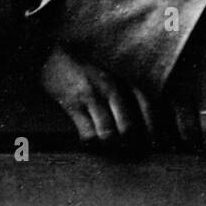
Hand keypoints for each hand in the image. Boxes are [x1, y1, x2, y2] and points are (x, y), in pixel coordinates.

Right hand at [39, 45, 159, 151]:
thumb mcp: (111, 75)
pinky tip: (89, 138)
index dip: (154, 129)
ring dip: (108, 147)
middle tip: (126, 151)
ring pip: (108, 134)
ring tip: (107, 146)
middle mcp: (111, 86)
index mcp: (123, 78)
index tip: (154, 144)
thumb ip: (129, 94)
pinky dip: (90, 142)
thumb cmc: (85, 69)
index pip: (148, 104)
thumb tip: (146, 126)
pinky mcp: (72, 104)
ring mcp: (91, 95)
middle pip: (129, 128)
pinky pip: (87, 134)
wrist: (50, 54)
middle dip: (129, 145)